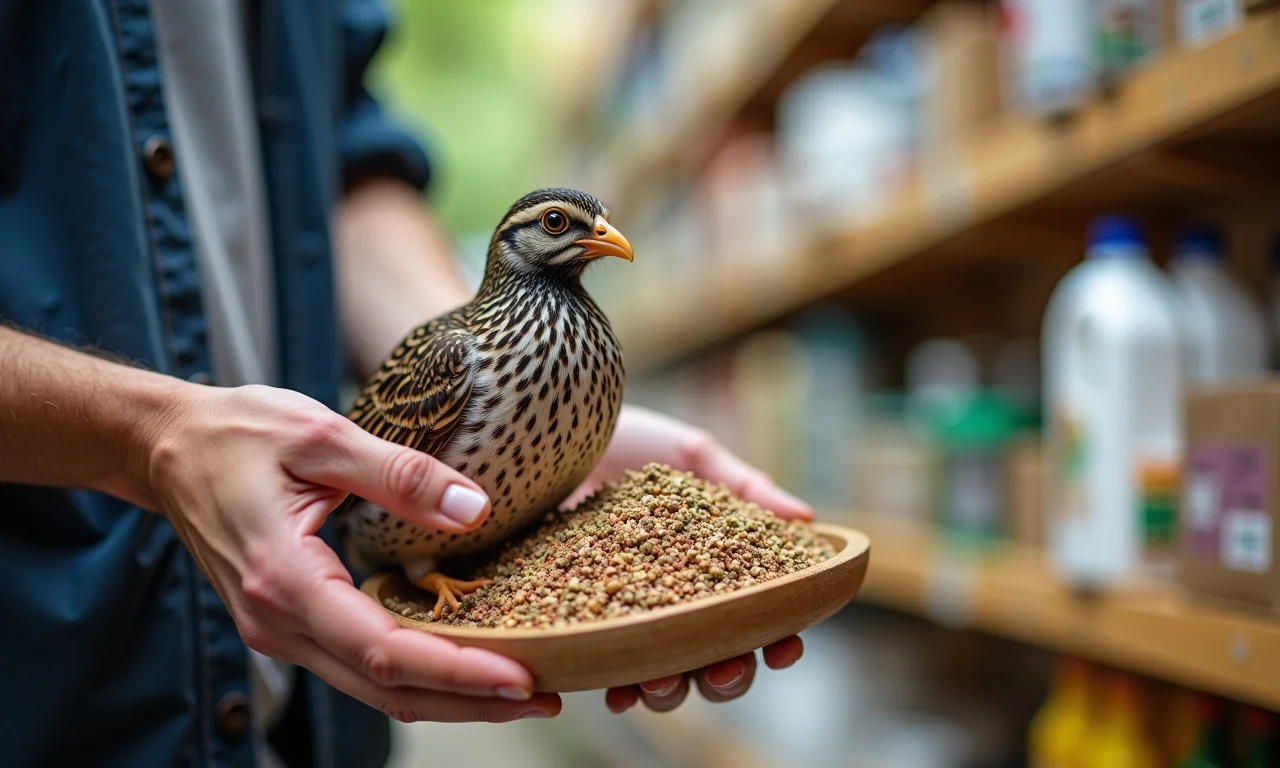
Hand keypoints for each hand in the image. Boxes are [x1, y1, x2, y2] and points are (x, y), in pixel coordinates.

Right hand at [145, 383, 561, 722]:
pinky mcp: (288, 623)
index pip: (387, 650)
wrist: (167, 448)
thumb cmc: (238, 434)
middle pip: (388, 689)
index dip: (460, 673)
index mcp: (287, 581)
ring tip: (520, 687)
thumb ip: (400, 474)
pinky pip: (360, 664)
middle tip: (547, 697)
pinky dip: (416, 672)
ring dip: (447, 695)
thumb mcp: (321, 435)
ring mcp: (280, 631)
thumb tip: (474, 507)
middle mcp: (280, 624)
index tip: (524, 679)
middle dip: (470, 702)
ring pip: (375, 688)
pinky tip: (462, 658)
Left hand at [566, 405, 811, 713]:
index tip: (786, 645)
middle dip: (727, 676)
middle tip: (724, 669)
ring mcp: (627, 616)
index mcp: (713, 570)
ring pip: (663, 677)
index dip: (778, 638)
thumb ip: (745, 487)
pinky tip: (616, 691)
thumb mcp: (690, 458)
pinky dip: (615, 685)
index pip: (757, 617)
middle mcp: (675, 603)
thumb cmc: (630, 442)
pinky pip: (602, 667)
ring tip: (664, 678)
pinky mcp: (578, 621)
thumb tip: (806, 519)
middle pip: (715, 662)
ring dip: (671, 689)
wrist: (553, 433)